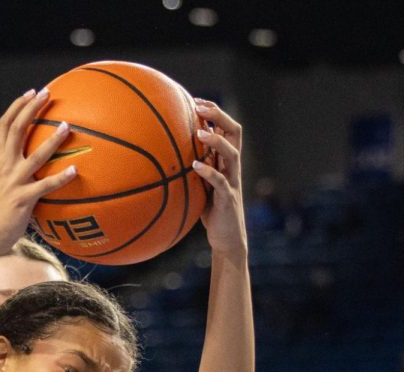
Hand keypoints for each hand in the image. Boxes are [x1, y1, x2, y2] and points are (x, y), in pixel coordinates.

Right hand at [0, 87, 79, 252]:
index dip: (18, 106)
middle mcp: (5, 167)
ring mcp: (14, 182)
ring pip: (35, 156)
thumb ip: (15, 171)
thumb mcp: (3, 184)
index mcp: (0, 161)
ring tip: (67, 126)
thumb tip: (35, 162)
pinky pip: (45, 186)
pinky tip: (76, 171)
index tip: (31, 92)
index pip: (5, 125)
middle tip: (47, 94)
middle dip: (31, 108)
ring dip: (52, 140)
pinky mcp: (23, 199)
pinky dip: (61, 178)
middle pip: (16, 129)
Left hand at [192, 100, 246, 260]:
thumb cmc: (210, 212)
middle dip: (219, 116)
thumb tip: (168, 156)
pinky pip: (220, 182)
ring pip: (232, 154)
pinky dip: (209, 172)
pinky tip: (195, 166)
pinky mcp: (228, 199)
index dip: (214, 113)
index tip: (195, 101)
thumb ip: (193, 170)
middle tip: (200, 107)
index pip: (227, 129)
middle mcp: (232, 168)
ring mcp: (232, 182)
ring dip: (216, 142)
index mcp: (226, 162)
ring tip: (200, 133)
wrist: (226, 239)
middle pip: (235, 133)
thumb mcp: (200, 186)